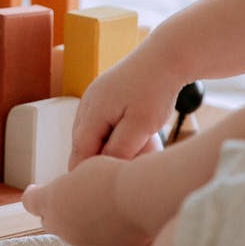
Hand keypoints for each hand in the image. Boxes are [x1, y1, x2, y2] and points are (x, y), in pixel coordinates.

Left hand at [22, 155, 150, 245]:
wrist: (142, 199)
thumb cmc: (114, 175)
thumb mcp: (86, 168)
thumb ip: (72, 183)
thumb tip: (71, 190)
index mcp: (52, 200)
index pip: (31, 202)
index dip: (34, 195)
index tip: (36, 190)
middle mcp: (62, 225)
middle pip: (49, 220)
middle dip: (56, 210)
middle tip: (68, 199)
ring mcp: (82, 242)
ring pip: (74, 233)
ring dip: (80, 221)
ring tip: (98, 205)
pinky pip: (96, 241)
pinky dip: (100, 232)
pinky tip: (115, 218)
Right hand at [68, 42, 185, 167]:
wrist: (165, 57)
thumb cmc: (155, 88)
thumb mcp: (141, 125)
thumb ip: (120, 149)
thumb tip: (103, 167)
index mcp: (91, 113)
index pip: (79, 154)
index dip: (88, 173)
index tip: (104, 188)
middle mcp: (86, 105)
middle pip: (83, 146)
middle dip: (101, 159)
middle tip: (129, 165)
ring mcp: (93, 99)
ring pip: (92, 135)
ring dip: (109, 146)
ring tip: (139, 145)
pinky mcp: (103, 97)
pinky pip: (100, 123)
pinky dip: (113, 133)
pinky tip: (135, 133)